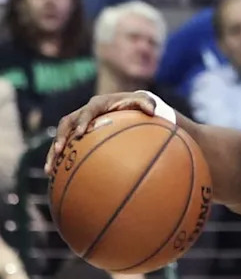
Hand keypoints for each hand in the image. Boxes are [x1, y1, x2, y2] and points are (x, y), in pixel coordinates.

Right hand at [44, 91, 158, 175]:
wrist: (128, 105)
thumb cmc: (138, 105)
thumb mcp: (145, 102)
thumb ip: (148, 104)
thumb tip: (152, 111)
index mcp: (98, 104)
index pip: (87, 111)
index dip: (83, 121)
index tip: (80, 133)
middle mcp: (84, 112)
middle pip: (66, 123)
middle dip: (60, 137)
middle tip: (58, 151)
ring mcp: (78, 123)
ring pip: (61, 136)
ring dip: (53, 152)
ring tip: (49, 169)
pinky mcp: (77, 134)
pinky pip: (65, 146)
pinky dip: (59, 159)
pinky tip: (55, 176)